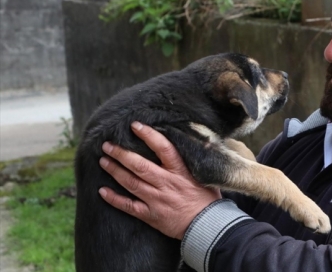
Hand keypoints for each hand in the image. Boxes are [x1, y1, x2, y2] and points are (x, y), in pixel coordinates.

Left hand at [98, 121, 221, 239]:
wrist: (208, 226)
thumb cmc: (207, 199)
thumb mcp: (204, 176)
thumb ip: (192, 162)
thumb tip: (189, 142)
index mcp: (181, 172)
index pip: (163, 148)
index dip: (149, 135)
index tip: (135, 126)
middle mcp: (166, 184)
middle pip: (139, 165)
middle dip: (121, 153)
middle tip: (108, 145)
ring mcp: (156, 200)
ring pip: (131, 183)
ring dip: (115, 171)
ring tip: (103, 161)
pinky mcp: (151, 215)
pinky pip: (128, 206)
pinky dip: (114, 199)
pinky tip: (102, 191)